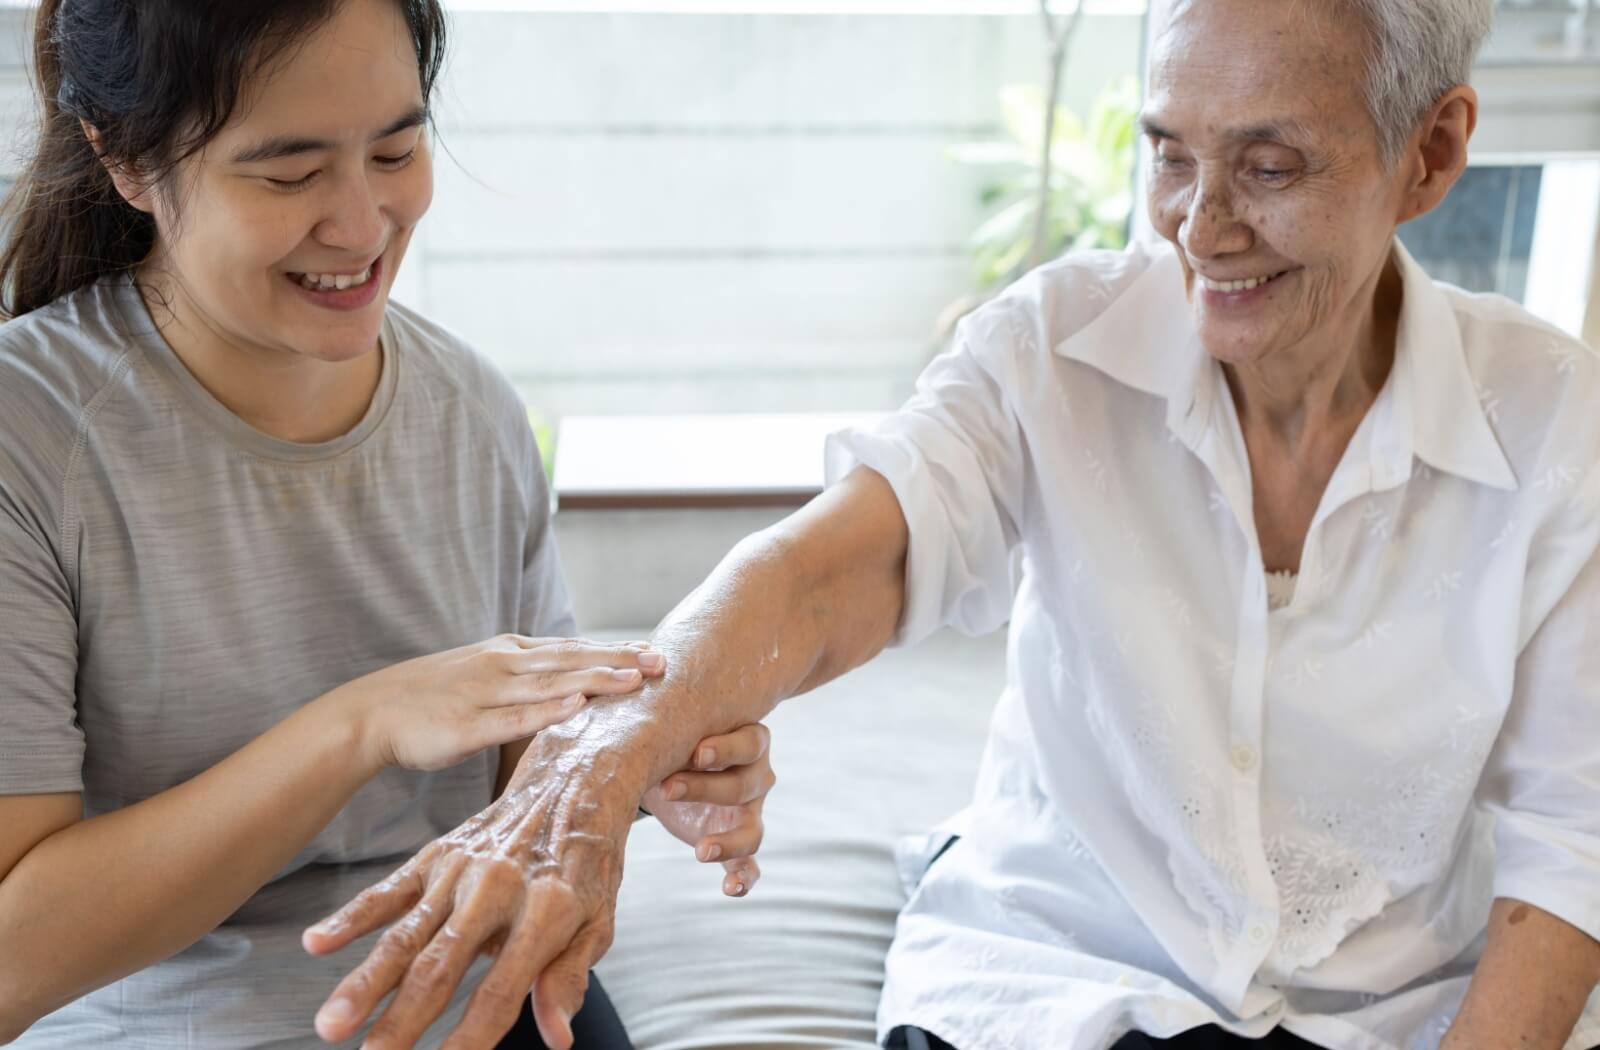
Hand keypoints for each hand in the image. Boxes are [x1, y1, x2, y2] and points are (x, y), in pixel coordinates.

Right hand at [303, 724, 647, 1048]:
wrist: (577, 778)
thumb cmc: (590, 860)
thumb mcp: (599, 919)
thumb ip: (569, 976)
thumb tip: (557, 1037)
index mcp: (545, 911)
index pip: (501, 990)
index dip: (472, 1037)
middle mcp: (497, 889)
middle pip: (440, 966)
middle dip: (402, 1019)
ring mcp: (462, 870)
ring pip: (405, 935)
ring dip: (365, 982)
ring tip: (332, 1024)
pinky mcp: (438, 854)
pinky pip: (390, 890)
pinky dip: (351, 916)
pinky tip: (318, 942)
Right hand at [333, 635, 664, 772]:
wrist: (371, 713)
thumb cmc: (431, 700)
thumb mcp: (482, 677)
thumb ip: (523, 679)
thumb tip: (567, 686)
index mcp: (508, 653)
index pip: (570, 648)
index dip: (613, 649)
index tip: (652, 652)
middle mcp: (502, 665)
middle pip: (570, 659)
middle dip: (617, 659)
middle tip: (661, 662)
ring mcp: (485, 693)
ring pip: (549, 684)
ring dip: (593, 679)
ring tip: (632, 680)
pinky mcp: (467, 724)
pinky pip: (513, 717)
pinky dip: (546, 710)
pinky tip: (575, 706)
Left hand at [641, 722, 772, 896]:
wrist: (666, 766)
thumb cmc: (670, 738)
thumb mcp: (668, 726)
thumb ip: (655, 718)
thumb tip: (597, 694)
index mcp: (746, 739)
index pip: (749, 743)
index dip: (725, 749)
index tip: (695, 752)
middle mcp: (755, 774)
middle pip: (747, 784)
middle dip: (707, 788)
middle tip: (668, 788)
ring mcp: (748, 811)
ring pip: (752, 828)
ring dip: (729, 840)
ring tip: (701, 851)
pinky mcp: (736, 839)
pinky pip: (750, 863)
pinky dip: (744, 878)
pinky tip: (730, 889)